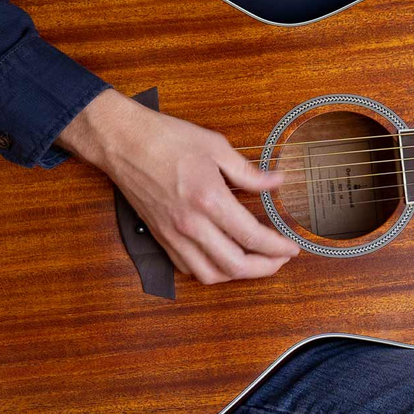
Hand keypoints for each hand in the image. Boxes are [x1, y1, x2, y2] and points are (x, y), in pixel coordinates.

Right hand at [57, 89, 299, 283]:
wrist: (121, 142)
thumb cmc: (165, 138)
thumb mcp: (215, 147)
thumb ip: (249, 172)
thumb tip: (277, 181)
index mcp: (209, 200)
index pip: (252, 237)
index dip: (278, 247)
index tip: (292, 246)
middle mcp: (191, 225)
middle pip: (235, 265)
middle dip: (265, 268)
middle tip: (280, 259)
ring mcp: (173, 235)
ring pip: (211, 274)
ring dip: (237, 275)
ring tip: (255, 263)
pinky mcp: (160, 237)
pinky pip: (188, 268)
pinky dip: (210, 270)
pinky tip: (222, 257)